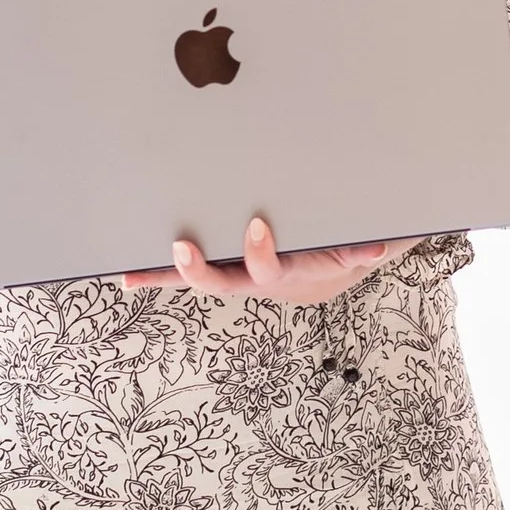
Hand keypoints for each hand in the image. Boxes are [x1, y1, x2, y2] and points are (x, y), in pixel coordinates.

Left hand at [117, 214, 397, 304]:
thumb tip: (378, 246)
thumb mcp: (363, 249)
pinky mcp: (230, 267)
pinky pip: (195, 272)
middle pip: (223, 283)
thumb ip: (368, 248)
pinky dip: (164, 274)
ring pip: (201, 280)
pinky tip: (132, 273)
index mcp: (291, 275)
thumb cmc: (345, 251)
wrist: (337, 270)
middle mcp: (259, 282)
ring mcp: (241, 277)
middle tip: (179, 248)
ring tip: (130, 274)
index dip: (261, 254)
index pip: (270, 269)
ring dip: (165, 277)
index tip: (256, 226)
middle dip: (197, 270)